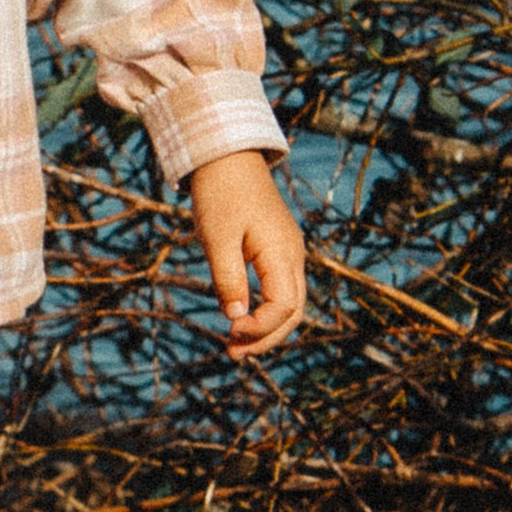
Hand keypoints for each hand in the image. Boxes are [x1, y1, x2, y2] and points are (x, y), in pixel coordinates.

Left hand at [189, 148, 305, 359]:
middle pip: (294, 312)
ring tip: (236, 345)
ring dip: (267, 328)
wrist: (228, 157)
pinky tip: (242, 320)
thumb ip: (228, 278)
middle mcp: (293, 255)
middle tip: (233, 354)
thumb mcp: (217, 237)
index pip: (284, 307)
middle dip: (266, 338)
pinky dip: (266, 312)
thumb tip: (235, 317)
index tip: (230, 331)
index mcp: (282, 252)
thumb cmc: (220, 194)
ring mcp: (289, 253)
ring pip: (291, 304)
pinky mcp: (279, 250)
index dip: (260, 328)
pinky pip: (282, 290)